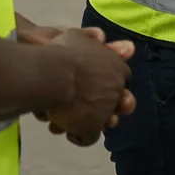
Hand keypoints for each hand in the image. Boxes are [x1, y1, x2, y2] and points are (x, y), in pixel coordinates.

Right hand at [41, 28, 134, 145]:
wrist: (54, 73)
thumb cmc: (62, 51)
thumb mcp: (77, 36)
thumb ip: (93, 37)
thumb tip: (109, 41)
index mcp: (117, 67)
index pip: (120, 79)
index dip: (107, 85)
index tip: (93, 86)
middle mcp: (116, 89)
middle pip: (119, 104)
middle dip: (107, 106)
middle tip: (88, 106)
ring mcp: (106, 110)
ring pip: (103, 122)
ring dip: (91, 121)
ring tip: (73, 118)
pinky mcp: (91, 128)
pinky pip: (88, 138)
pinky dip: (78, 136)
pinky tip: (69, 131)